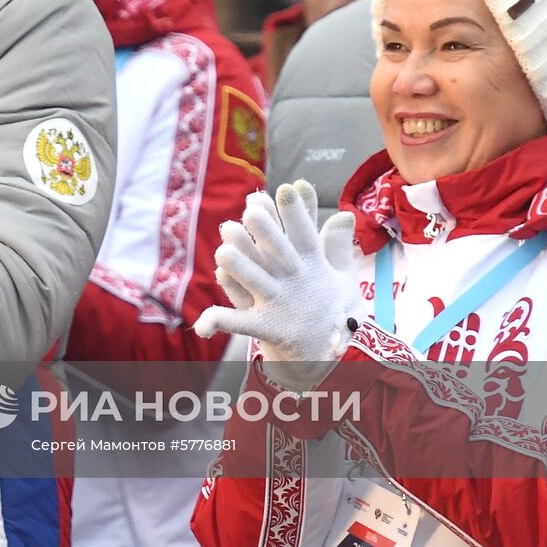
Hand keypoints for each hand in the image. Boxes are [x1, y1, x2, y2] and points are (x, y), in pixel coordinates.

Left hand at [195, 180, 357, 389]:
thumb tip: (343, 213)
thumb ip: (338, 245)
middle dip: (267, 233)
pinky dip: (220, 322)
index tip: (287, 187)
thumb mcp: (343, 278)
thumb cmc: (334, 311)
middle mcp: (297, 283)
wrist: (336, 358)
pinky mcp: (267, 328)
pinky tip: (203, 323)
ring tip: (223, 251)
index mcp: (314, 267)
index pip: (306, 234)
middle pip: (280, 254)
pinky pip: (240, 323)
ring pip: (257, 282)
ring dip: (240, 268)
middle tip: (250, 209)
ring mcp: (281, 304)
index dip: (297, 212)